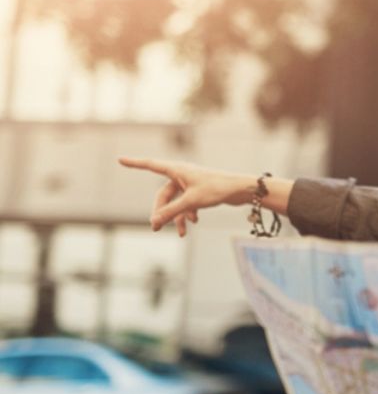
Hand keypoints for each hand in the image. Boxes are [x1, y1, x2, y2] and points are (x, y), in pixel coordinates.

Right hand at [118, 157, 255, 236]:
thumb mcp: (192, 202)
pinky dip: (187, 214)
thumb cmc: (217, 189)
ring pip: (176, 202)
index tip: (120, 159)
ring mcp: (191, 183)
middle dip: (161, 211)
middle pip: (164, 194)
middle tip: (155, 228)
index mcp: (178, 170)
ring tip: (180, 233)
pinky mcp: (200, 191)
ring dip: (176, 217)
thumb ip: (172, 212)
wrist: (241, 189)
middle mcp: (183, 174)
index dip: (135, 163)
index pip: (151, 165)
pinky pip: (187, 203)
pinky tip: (193, 223)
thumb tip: (154, 221)